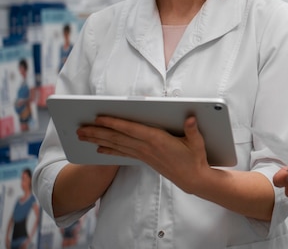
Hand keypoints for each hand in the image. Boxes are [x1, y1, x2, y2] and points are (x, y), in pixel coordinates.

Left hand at [77, 115, 208, 192]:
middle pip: (118, 138)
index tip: (99, 117)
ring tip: (83, 136)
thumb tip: (190, 117)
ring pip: (117, 145)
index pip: (131, 129)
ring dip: (98, 140)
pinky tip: (99, 149)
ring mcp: (144, 154)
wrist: (193, 179)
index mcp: (157, 140)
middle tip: (79, 129)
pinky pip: (123, 153)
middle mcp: (147, 148)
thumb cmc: (195, 158)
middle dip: (98, 132)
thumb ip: (192, 129)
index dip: (115, 123)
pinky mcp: (144, 160)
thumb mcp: (197, 143)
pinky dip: (109, 150)